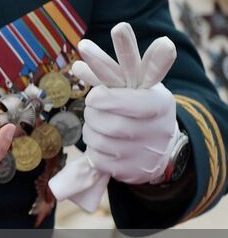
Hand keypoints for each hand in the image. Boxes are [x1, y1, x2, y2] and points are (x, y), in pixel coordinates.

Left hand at [50, 22, 178, 209]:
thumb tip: (75, 67)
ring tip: (99, 123)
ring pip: (97, 137)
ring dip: (90, 128)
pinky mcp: (135, 171)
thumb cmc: (139, 107)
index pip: (131, 99)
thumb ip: (108, 72)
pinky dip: (94, 149)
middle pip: (105, 117)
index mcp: (159, 101)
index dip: (108, 95)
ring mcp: (148, 152)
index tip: (92, 79)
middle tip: (94, 103)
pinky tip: (105, 144)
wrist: (162, 148)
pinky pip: (98, 158)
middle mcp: (158, 127)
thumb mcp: (132, 86)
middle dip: (92, 108)